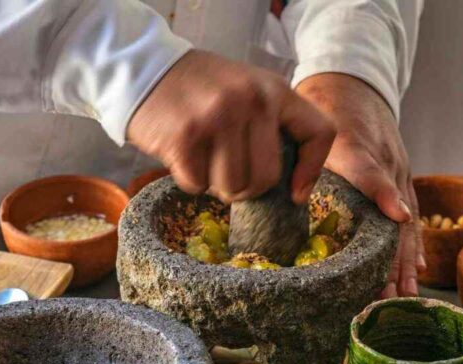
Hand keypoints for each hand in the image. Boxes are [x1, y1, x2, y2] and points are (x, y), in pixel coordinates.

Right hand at [128, 50, 334, 203]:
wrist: (144, 70)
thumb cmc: (199, 89)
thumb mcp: (247, 90)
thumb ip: (270, 123)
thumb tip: (292, 186)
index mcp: (274, 89)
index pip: (319, 133)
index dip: (310, 171)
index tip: (294, 194)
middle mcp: (251, 100)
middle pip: (267, 178)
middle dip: (246, 188)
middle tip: (228, 174)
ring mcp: (219, 118)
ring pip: (232, 186)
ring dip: (215, 185)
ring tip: (205, 160)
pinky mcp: (186, 137)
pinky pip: (197, 184)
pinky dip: (190, 180)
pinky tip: (183, 156)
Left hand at [296, 73, 423, 297]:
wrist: (351, 80)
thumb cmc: (323, 104)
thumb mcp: (307, 121)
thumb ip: (298, 153)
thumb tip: (282, 193)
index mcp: (357, 146)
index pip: (371, 172)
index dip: (383, 194)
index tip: (399, 218)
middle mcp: (384, 159)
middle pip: (393, 213)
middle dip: (393, 256)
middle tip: (389, 293)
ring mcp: (397, 168)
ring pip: (405, 220)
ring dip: (404, 259)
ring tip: (405, 293)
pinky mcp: (401, 175)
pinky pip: (410, 214)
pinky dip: (412, 243)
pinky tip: (416, 268)